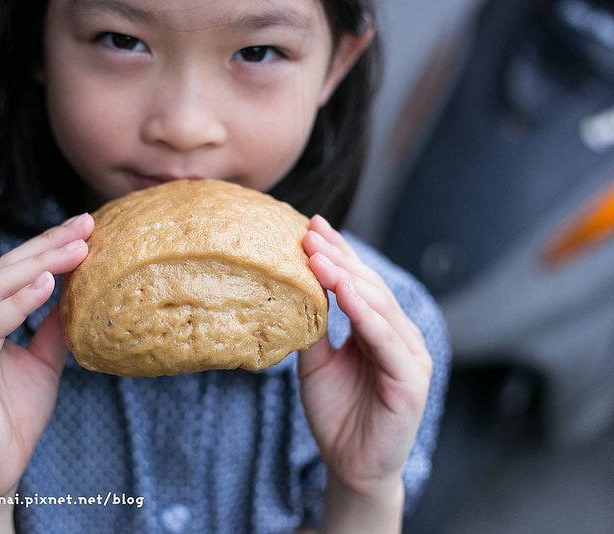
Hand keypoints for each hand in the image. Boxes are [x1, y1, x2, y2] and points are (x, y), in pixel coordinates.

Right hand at [0, 214, 92, 501]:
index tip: (85, 226)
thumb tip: (79, 292)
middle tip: (86, 225)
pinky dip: (19, 301)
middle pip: (6, 269)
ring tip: (77, 248)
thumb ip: (55, 327)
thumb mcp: (45, 361)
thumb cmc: (14, 416)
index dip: (49, 245)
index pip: (16, 270)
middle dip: (48, 244)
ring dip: (40, 263)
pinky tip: (48, 284)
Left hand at [299, 215, 431, 499]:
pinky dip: (366, 315)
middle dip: (338, 257)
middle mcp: (398, 335)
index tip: (310, 226)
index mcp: (377, 328)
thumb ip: (313, 326)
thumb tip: (294, 287)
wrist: (350, 465)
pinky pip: (386, 340)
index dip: (336, 254)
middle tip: (309, 231)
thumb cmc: (336, 412)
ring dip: (348, 279)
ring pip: (378, 307)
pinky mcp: (412, 379)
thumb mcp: (316, 362)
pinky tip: (344, 293)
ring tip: (319, 255)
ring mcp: (409, 355)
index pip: (356, 282)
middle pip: (368, 287)